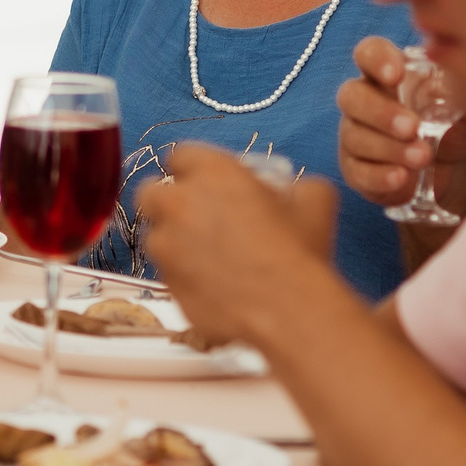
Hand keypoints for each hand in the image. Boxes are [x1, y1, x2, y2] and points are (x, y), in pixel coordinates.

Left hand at [137, 142, 341, 345]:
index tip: (204, 182)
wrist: (286, 311)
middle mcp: (179, 204)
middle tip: (193, 218)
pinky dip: (185, 279)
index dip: (192, 169)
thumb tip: (298, 191)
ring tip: (209, 260)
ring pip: (156, 238)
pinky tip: (215, 289)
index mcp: (212, 172)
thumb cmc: (299, 252)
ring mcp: (166, 247)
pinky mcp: (166, 285)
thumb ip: (298, 187)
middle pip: (151, 192)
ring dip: (175, 244)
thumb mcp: (314, 202)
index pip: (181, 155)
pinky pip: (169, 277)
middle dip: (166, 202)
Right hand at [336, 35, 465, 209]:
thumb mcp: (464, 108)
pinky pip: (358, 171)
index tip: (396, 74)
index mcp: (386, 75)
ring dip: (389, 148)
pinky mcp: (355, 170)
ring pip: (355, 136)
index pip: (368, 53)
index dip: (376, 59)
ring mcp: (354, 135)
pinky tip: (402, 177)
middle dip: (381, 112)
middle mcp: (363, 101)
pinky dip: (380, 175)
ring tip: (423, 157)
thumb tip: (458, 78)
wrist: (451, 172)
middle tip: (413, 127)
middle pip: (351, 96)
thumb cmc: (451, 127)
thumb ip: (462, 91)